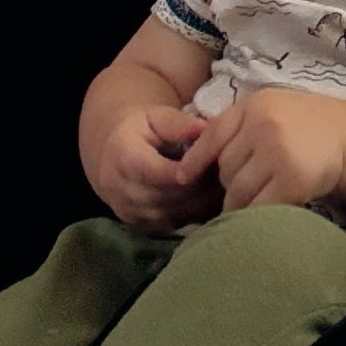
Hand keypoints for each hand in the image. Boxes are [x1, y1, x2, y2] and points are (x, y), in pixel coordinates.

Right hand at [90, 104, 218, 233]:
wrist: (115, 156)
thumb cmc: (142, 130)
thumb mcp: (157, 117)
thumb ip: (178, 124)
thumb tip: (204, 128)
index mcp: (123, 158)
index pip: (160, 173)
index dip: (191, 170)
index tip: (217, 158)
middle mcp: (122, 192)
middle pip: (170, 197)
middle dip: (202, 185)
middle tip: (230, 171)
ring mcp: (131, 214)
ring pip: (176, 215)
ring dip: (203, 202)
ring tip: (225, 183)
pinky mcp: (142, 228)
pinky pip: (175, 225)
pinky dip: (197, 213)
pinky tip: (212, 198)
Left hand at [175, 88, 345, 211]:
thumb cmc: (301, 126)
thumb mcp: (268, 111)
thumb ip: (237, 128)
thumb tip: (190, 162)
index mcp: (255, 106)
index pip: (213, 135)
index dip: (194, 160)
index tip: (181, 179)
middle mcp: (265, 126)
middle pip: (225, 168)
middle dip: (230, 182)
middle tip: (248, 184)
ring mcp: (279, 152)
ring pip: (237, 191)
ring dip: (240, 202)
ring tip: (257, 197)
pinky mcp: (293, 180)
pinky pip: (259, 207)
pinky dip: (256, 214)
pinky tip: (267, 208)